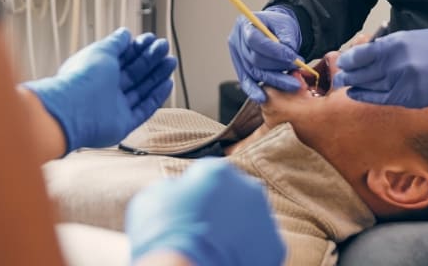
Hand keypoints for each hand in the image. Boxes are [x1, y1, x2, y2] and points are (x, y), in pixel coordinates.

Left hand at [23, 28, 175, 152]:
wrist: (74, 110)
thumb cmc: (83, 77)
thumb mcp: (102, 50)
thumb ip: (115, 42)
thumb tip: (125, 33)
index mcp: (98, 71)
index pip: (122, 58)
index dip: (137, 48)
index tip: (151, 39)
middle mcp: (106, 90)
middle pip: (134, 73)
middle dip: (150, 59)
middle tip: (165, 47)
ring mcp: (115, 107)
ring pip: (141, 90)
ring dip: (157, 76)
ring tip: (171, 61)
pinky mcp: (123, 124)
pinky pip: (144, 109)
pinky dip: (157, 97)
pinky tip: (168, 83)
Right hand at [127, 159, 284, 265]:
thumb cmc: (163, 232)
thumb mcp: (153, 196)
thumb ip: (174, 187)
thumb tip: (180, 192)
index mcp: (219, 170)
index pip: (208, 175)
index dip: (195, 193)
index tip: (186, 210)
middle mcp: (248, 187)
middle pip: (234, 195)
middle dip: (222, 208)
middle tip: (202, 229)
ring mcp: (265, 217)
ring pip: (250, 220)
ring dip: (237, 229)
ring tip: (215, 247)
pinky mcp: (274, 246)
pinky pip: (260, 245)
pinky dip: (248, 252)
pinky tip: (228, 258)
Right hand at [227, 6, 302, 102]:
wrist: (275, 30)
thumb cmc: (279, 26)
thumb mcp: (286, 25)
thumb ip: (287, 38)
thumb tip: (289, 53)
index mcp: (245, 25)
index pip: (255, 40)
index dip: (274, 51)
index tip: (292, 57)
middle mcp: (237, 41)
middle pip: (254, 59)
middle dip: (277, 67)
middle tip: (297, 70)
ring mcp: (237, 57)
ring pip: (254, 72)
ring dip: (274, 80)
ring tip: (292, 83)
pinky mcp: (241, 70)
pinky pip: (246, 82)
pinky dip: (254, 91)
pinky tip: (263, 98)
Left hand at [333, 26, 427, 107]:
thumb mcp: (414, 37)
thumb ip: (391, 45)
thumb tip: (369, 52)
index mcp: (397, 43)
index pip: (362, 54)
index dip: (349, 59)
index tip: (343, 61)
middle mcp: (397, 63)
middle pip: (363, 72)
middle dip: (348, 74)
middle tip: (339, 75)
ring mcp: (404, 82)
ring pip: (370, 87)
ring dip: (355, 86)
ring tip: (345, 85)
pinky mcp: (412, 98)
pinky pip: (383, 98)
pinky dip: (368, 96)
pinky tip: (357, 94)